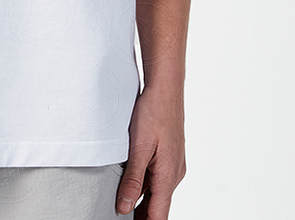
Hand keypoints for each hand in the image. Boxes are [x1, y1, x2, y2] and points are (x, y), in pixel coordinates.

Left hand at [115, 85, 186, 218]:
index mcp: (168, 176)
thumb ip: (132, 179)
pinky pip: (157, 177)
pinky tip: (129, 182)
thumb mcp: (138, 147)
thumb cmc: (153, 112)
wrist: (165, 88)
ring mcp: (172, 164)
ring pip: (156, 192)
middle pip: (158, 206)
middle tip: (120, 217)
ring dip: (141, 200)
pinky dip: (144, 185)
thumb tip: (125, 207)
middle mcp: (174, 174)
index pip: (159, 216)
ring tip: (121, 205)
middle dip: (141, 215)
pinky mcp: (168, 155)